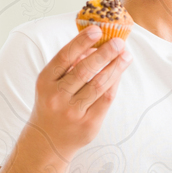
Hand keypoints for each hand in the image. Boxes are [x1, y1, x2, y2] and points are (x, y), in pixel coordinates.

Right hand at [27, 26, 131, 158]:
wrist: (47, 142)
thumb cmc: (52, 105)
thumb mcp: (51, 84)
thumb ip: (69, 66)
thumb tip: (95, 46)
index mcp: (45, 82)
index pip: (64, 57)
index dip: (81, 42)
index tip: (97, 29)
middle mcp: (56, 97)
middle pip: (84, 71)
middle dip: (104, 54)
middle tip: (119, 42)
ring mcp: (72, 112)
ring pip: (99, 85)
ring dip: (115, 67)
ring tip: (126, 55)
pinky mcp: (88, 124)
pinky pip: (106, 99)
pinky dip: (114, 83)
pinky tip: (120, 72)